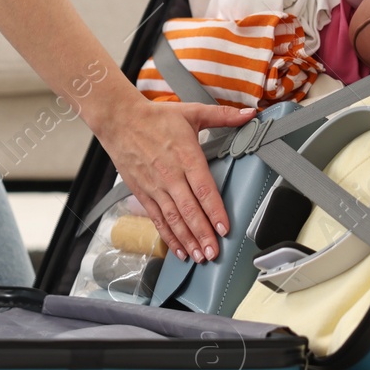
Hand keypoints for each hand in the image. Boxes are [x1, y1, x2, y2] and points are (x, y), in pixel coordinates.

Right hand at [92, 95, 257, 263]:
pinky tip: (178, 250)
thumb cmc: (155, 117)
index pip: (203, 189)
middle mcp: (170, 175)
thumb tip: (250, 114)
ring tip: (199, 257)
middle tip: (214, 253)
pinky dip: (168, 236)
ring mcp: (155, 186)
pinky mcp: (143, 193)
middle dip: (202, 234)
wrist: (119, 120)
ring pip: (173, 219)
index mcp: (185, 156)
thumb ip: (223, 116)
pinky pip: (157, 219)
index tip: (224, 228)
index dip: (214, 211)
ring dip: (187, 240)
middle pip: (189, 210)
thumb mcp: (192, 112)